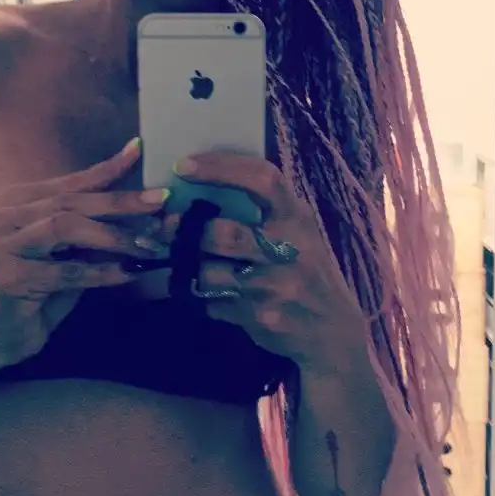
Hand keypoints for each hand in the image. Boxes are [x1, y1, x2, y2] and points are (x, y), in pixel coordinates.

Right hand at [0, 138, 168, 365]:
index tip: (139, 150)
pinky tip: (127, 273)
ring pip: (64, 227)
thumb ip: (103, 229)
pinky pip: (63, 271)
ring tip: (146, 245)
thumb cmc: (43, 288)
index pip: (70, 182)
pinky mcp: (9, 278)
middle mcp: (2, 217)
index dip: (106, 167)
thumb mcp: (75, 252)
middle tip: (159, 201)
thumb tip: (156, 213)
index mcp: (17, 201)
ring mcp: (1, 246)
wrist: (2, 335)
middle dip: (119, 201)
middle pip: (70, 202)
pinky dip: (99, 271)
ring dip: (111, 235)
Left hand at [176, 152, 368, 374]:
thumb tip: (199, 186)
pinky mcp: (261, 318)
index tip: (182, 165)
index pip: (262, 179)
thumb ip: (263, 209)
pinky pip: (213, 302)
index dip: (220, 168)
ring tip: (169, 258)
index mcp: (297, 216)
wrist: (333, 330)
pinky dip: (199, 296)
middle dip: (184, 230)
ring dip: (183, 266)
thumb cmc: (305, 267)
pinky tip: (198, 292)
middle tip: (161, 225)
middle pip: (224, 233)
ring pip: (210, 272)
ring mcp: (276, 286)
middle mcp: (290, 248)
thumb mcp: (296, 230)